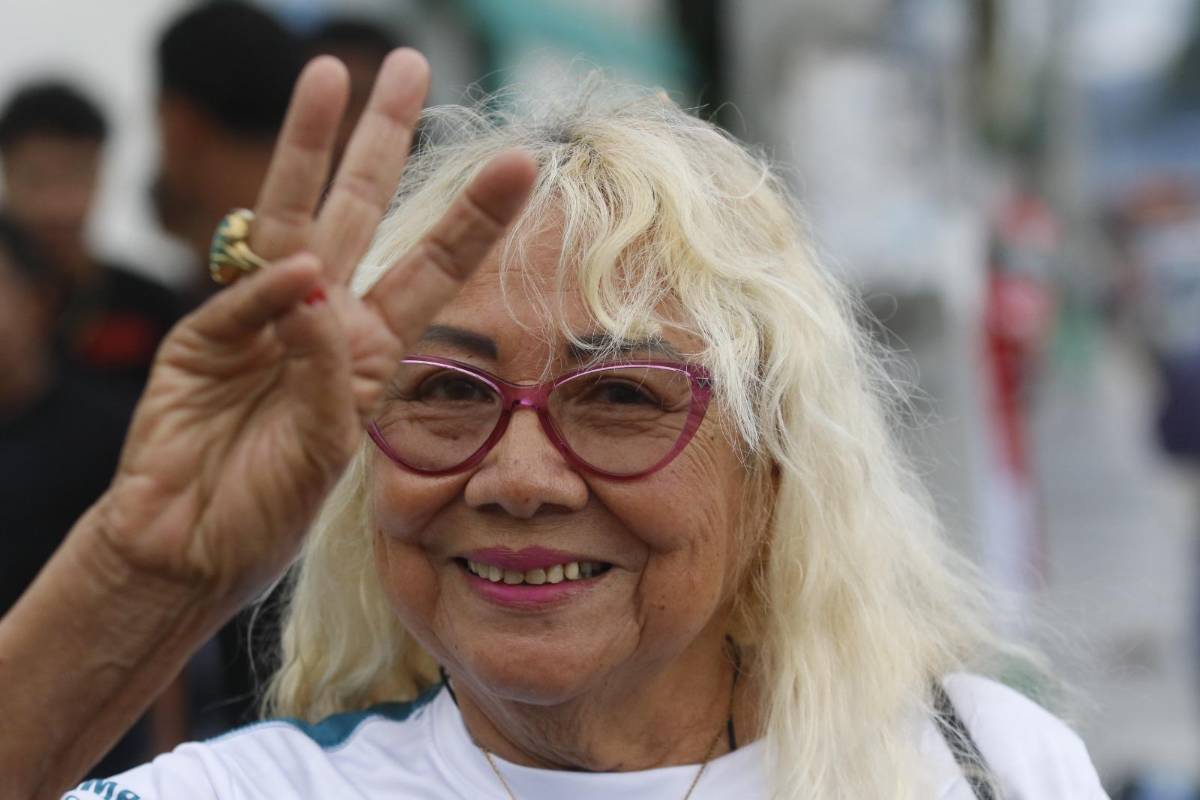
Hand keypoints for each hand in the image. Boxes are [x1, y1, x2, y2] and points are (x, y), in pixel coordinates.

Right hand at [96, 50, 535, 604]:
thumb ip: (328, 374)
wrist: (192, 550)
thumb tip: (311, 287)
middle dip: (384, 138)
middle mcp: (323, 319)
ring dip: (307, 147)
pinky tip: (296, 280)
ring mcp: (260, 320)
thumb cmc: (270, 508)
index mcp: (373, 347)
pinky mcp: (203, 337)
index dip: (474, 215)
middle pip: (360, 210)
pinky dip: (269, 290)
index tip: (520, 163)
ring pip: (289, 218)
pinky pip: (244, 299)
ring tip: (327, 73)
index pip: (433, 266)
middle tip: (410, 64)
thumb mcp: (328, 450)